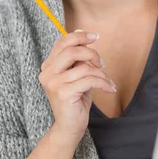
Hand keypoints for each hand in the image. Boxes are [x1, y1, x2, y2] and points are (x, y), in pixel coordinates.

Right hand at [39, 31, 115, 145]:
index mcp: (49, 66)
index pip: (63, 42)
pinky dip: (103, 83)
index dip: (80, 37)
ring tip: (107, 82)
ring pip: (84, 67)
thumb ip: (78, 55)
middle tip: (102, 64)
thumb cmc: (76, 100)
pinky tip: (109, 89)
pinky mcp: (63, 93)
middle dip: (92, 54)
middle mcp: (47, 73)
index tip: (96, 37)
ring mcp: (53, 83)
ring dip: (101, 74)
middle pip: (72, 51)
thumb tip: (80, 31)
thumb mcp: (78, 74)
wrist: (70, 127)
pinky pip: (89, 80)